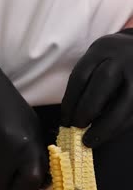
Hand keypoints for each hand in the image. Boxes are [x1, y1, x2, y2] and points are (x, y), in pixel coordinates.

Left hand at [61, 29, 132, 147]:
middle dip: (87, 109)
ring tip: (90, 140)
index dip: (70, 102)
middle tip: (76, 128)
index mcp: (102, 49)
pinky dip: (119, 127)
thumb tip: (70, 119)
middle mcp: (123, 57)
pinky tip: (107, 134)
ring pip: (125, 101)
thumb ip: (86, 84)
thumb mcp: (97, 61)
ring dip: (106, 126)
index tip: (65, 121)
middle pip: (103, 81)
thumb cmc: (112, 62)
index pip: (81, 75)